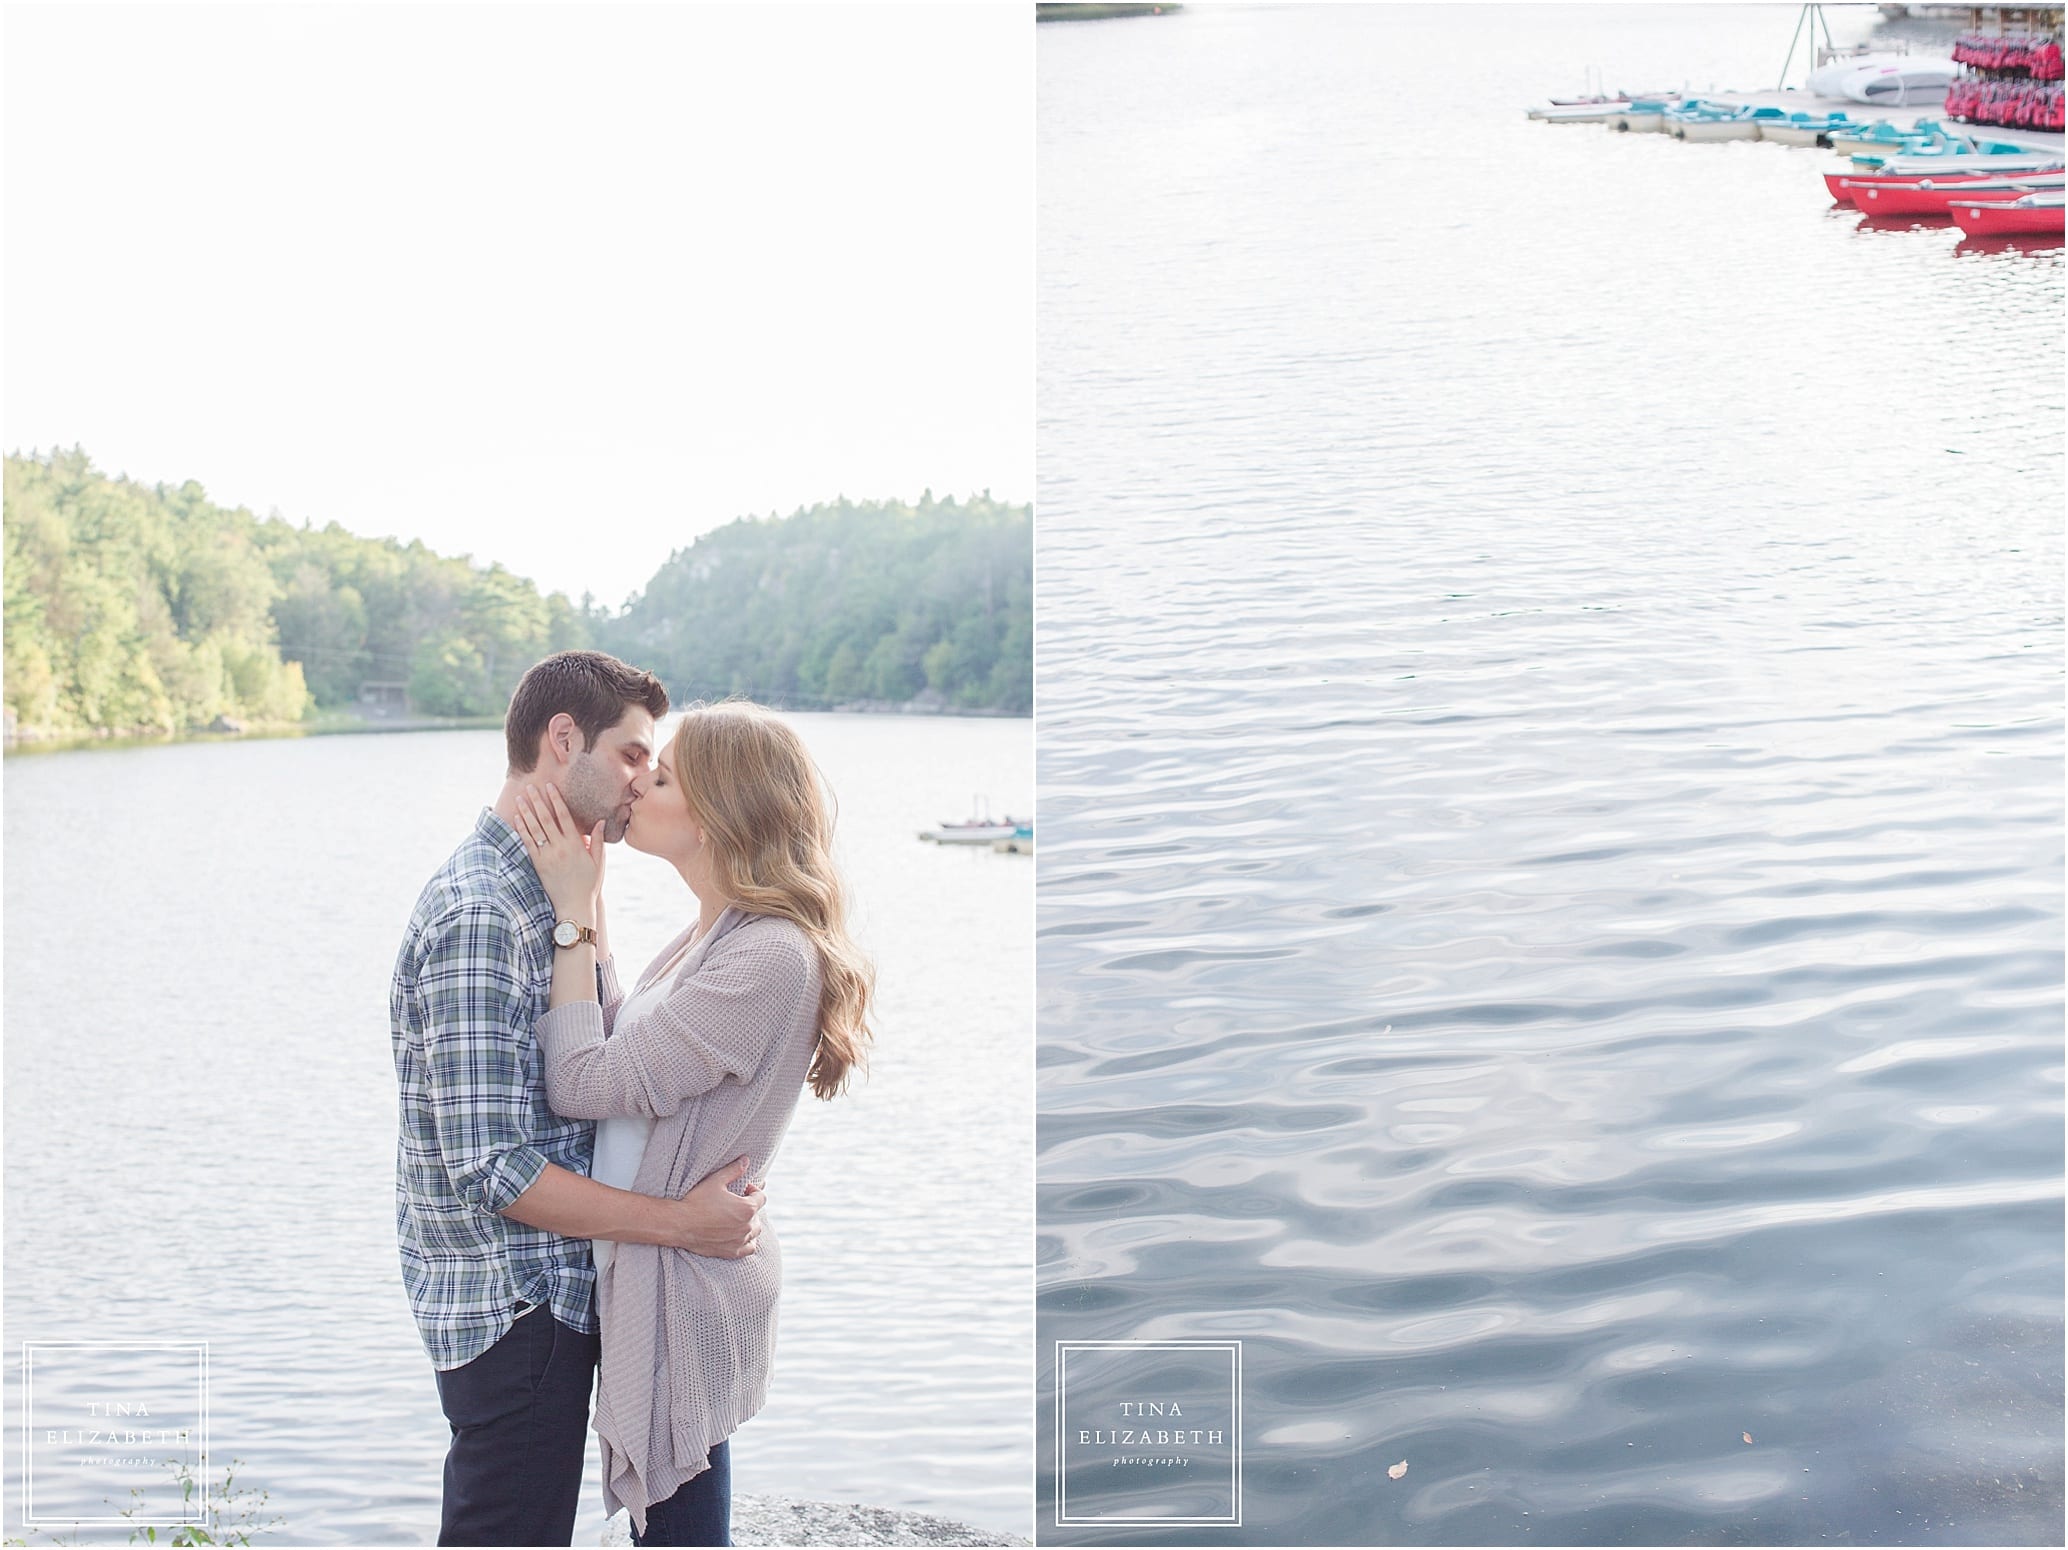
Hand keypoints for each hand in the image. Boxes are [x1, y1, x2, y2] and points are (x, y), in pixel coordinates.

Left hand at [514, 783, 602, 919]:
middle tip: (530, 787)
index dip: (556, 800)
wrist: (574, 906)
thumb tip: (600, 822)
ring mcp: (547, 857)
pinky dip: (522, 830)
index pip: (564, 817)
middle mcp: (559, 848)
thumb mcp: (599, 862)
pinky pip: (528, 844)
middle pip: (545, 819)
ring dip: (526, 812)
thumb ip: (599, 841)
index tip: (550, 787)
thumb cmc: (589, 885)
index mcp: (575, 845)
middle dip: (537, 801)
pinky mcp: (538, 865)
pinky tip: (518, 819)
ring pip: (534, 830)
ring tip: (519, 798)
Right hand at [669, 1156, 764, 1257]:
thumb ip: (734, 1170)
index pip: (761, 1197)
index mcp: (747, 1208)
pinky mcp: (731, 1252)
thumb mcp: (716, 1181)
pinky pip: (749, 1247)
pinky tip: (738, 1234)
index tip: (742, 1189)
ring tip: (737, 1217)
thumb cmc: (697, 1201)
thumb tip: (746, 1160)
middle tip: (736, 1202)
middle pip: (758, 1215)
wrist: (679, 1224)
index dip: (753, 1190)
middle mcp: (747, 1226)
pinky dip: (748, 1241)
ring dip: (750, 1223)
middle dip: (750, 1207)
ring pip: (755, 1231)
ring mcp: (740, 1240)